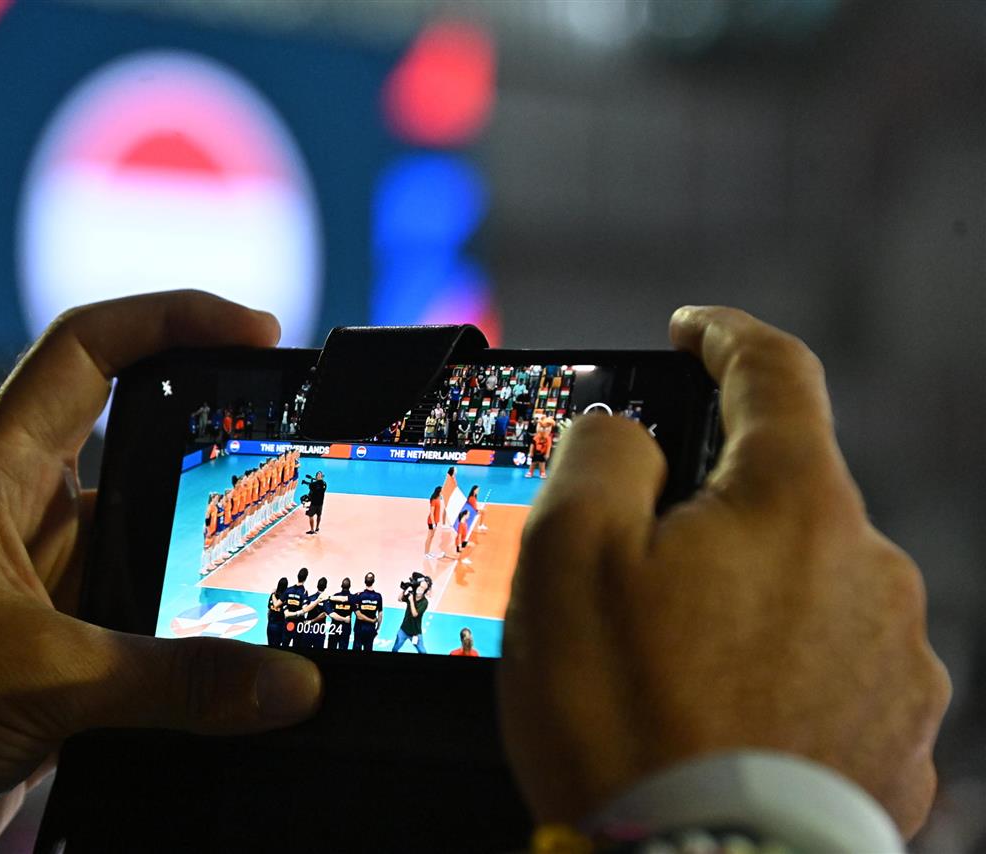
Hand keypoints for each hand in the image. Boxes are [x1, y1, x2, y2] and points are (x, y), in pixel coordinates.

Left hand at [0, 291, 322, 849]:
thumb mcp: (39, 679)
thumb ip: (173, 681)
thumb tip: (288, 684)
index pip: (86, 350)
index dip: (170, 317)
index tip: (254, 330)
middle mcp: (24, 517)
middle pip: (134, 435)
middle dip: (215, 431)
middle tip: (296, 434)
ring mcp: (47, 586)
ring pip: (149, 535)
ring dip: (212, 540)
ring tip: (295, 542)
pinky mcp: (62, 652)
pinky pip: (150, 617)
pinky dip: (200, 623)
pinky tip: (250, 641)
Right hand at [497, 307, 948, 838]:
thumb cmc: (625, 719)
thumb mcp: (566, 556)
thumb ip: (601, 455)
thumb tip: (624, 431)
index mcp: (794, 505)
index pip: (775, 370)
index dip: (725, 336)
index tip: (692, 331)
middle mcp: (870, 570)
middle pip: (785, 494)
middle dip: (713, 509)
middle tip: (632, 572)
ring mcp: (896, 660)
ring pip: (807, 585)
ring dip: (744, 597)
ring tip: (669, 668)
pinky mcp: (899, 738)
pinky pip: (829, 668)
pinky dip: (775, 670)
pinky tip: (718, 715)